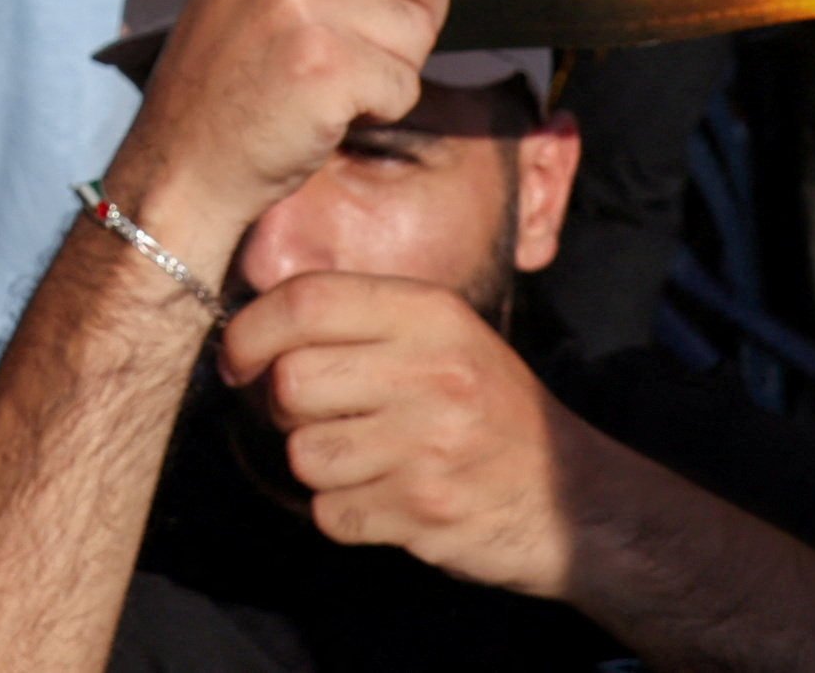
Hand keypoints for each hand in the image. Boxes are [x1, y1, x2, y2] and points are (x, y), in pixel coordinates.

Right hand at [92, 0, 450, 276]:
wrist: (182, 159)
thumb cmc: (237, 69)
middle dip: (419, 7)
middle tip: (361, 42)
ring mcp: (296, 1)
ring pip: (422, 26)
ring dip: (394, 65)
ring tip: (331, 76)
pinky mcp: (319, 65)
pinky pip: (406, 84)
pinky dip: (380, 109)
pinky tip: (326, 110)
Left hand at [221, 274, 583, 593]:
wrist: (576, 499)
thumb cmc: (491, 411)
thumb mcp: (445, 337)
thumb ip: (364, 320)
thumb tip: (256, 325)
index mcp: (430, 314)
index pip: (307, 301)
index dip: (251, 331)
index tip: (238, 359)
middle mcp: (431, 372)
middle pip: (291, 382)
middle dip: (284, 409)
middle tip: (314, 418)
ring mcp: (429, 445)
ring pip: (304, 454)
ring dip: (318, 466)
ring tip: (363, 459)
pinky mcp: (424, 510)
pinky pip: (331, 513)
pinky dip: (344, 514)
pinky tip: (384, 499)